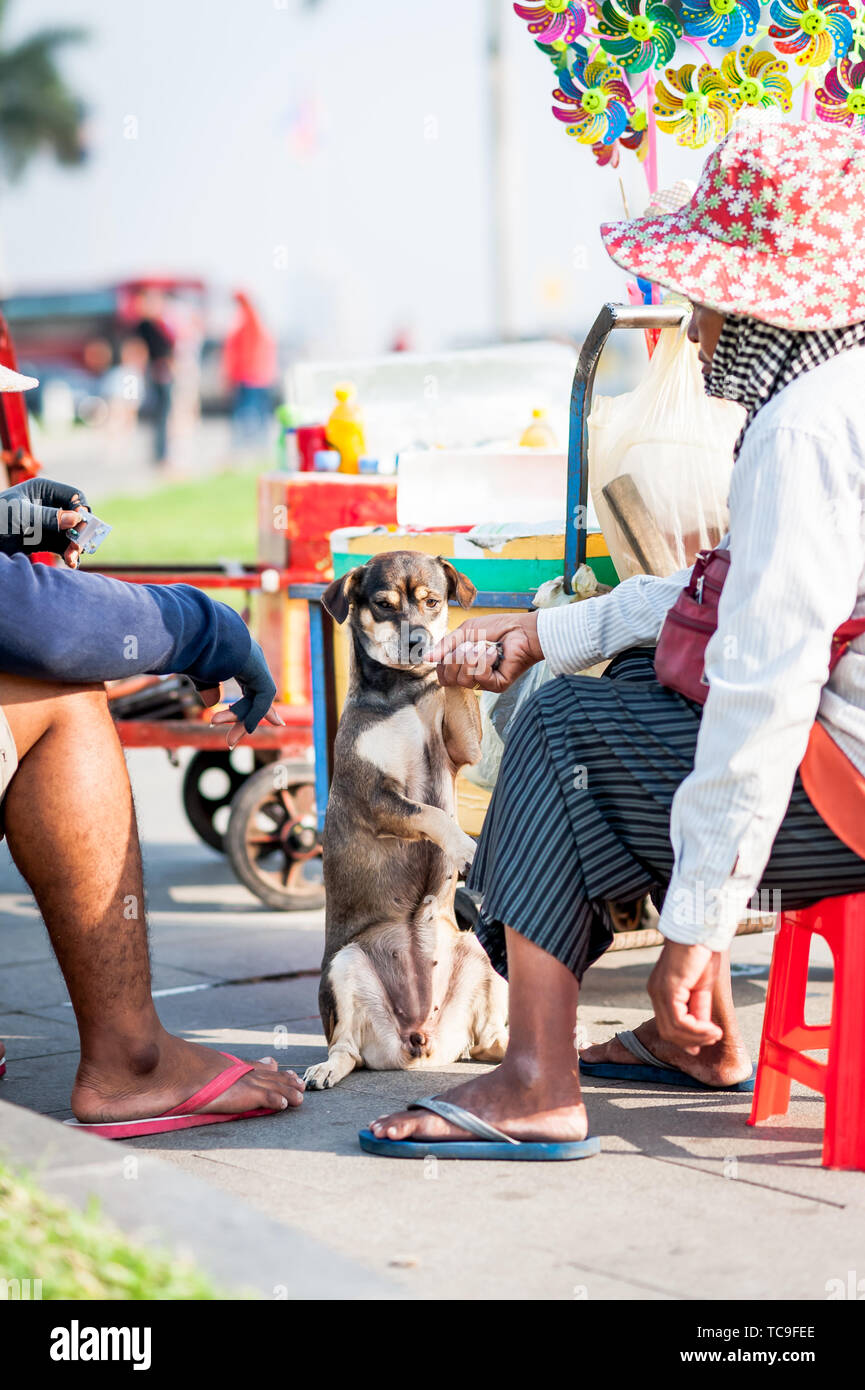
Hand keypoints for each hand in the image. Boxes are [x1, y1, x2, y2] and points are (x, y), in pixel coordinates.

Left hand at [0, 478, 89, 567]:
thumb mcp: (20, 516)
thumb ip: (47, 517)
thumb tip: (76, 519)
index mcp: (43, 490)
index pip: (74, 496)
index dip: (81, 510)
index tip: (80, 525)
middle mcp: (48, 506)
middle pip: (76, 517)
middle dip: (80, 531)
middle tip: (80, 546)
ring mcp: (47, 525)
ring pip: (72, 535)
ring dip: (76, 546)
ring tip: (72, 558)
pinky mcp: (43, 541)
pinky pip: (63, 547)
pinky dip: (69, 554)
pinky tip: (71, 562)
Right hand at [198, 640, 284, 749]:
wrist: (193, 631)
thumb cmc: (190, 648)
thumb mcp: (198, 672)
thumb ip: (207, 687)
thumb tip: (212, 703)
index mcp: (236, 657)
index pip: (250, 685)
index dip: (249, 706)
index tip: (247, 726)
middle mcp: (249, 658)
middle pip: (254, 696)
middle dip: (242, 719)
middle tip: (231, 743)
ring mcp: (255, 661)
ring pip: (257, 698)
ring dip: (241, 720)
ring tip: (229, 741)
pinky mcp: (258, 667)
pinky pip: (264, 695)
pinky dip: (256, 712)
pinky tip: (247, 727)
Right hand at [429, 612, 543, 692]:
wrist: (520, 629)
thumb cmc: (496, 628)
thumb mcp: (465, 632)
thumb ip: (445, 645)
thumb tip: (426, 657)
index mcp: (463, 666)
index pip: (443, 676)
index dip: (443, 663)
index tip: (452, 649)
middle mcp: (472, 677)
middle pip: (449, 679)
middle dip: (457, 657)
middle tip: (471, 645)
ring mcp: (484, 683)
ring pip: (463, 679)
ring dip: (473, 657)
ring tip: (485, 647)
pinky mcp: (497, 685)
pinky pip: (480, 677)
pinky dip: (486, 660)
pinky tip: (495, 653)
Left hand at [648, 941, 722, 1053]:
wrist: (700, 931)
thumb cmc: (702, 954)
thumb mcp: (702, 987)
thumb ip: (698, 1008)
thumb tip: (702, 1033)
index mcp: (661, 992)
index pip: (668, 1025)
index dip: (685, 1040)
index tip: (703, 1044)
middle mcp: (656, 993)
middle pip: (668, 1032)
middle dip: (692, 1040)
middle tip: (713, 1038)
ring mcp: (660, 991)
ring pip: (673, 1029)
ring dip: (696, 1037)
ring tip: (715, 1034)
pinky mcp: (669, 989)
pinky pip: (679, 1020)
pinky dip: (696, 1029)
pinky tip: (711, 1029)